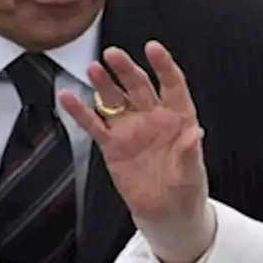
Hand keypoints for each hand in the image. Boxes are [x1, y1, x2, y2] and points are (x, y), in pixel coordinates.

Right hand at [59, 41, 213, 262]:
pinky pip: (95, 125)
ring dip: (104, 84)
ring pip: (116, 100)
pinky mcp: (113, 146)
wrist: (167, 215)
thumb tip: (195, 133)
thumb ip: (190, 153)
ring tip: (93, 69)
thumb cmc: (186, 192)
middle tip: (113, 54)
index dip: (164, 66)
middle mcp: (154, 119)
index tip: (153, 48)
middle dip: (126, 70)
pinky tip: (67, 97)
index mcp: (180, 120)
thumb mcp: (192, 175)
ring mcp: (132, 130)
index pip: (173, 86)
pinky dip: (81, 112)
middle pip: (139, 87)